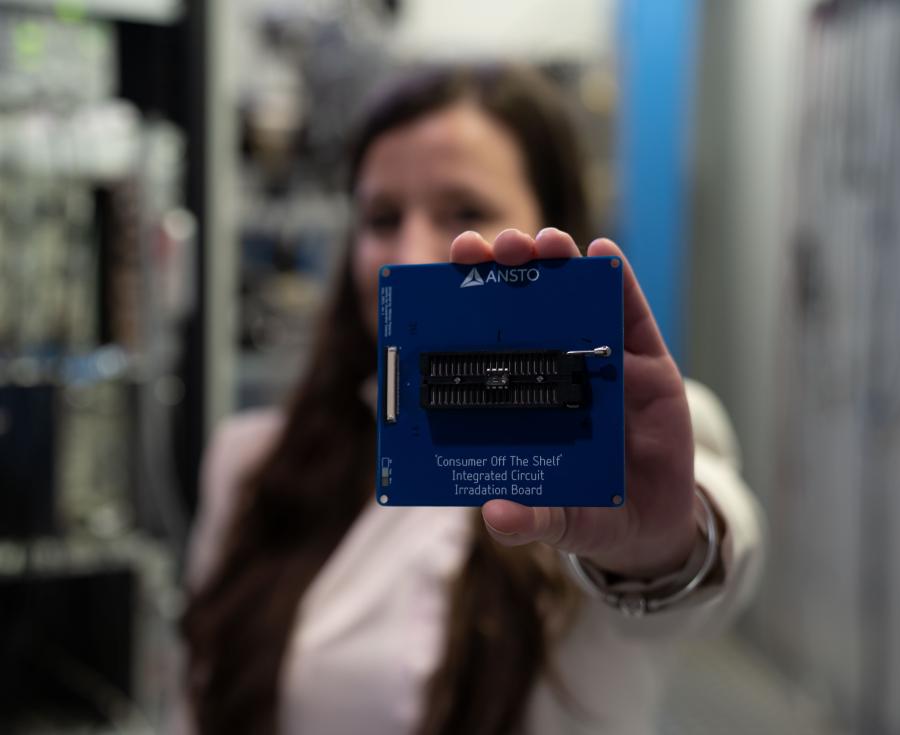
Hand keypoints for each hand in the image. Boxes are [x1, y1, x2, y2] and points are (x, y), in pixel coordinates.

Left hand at [450, 227, 697, 578]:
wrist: (653, 524)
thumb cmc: (592, 512)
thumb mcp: (560, 521)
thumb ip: (531, 520)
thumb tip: (495, 516)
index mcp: (523, 398)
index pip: (488, 340)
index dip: (467, 305)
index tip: (446, 276)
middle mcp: (558, 370)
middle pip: (528, 305)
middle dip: (509, 267)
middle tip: (493, 248)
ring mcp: (604, 361)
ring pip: (578, 297)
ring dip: (559, 262)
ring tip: (545, 243)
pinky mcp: (648, 364)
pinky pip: (632, 313)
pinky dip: (619, 280)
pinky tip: (603, 254)